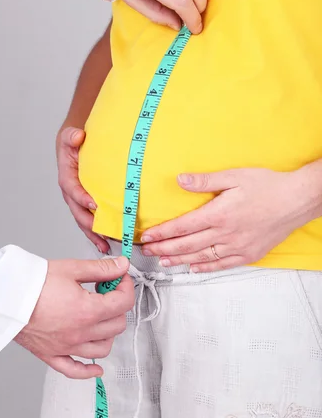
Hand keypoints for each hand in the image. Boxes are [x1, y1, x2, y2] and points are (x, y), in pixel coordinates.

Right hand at [15, 256, 133, 377]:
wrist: (4, 296)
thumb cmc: (32, 282)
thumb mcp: (71, 268)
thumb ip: (101, 269)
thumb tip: (121, 265)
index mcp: (88, 311)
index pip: (123, 302)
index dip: (126, 286)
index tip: (120, 277)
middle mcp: (80, 333)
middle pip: (117, 325)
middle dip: (118, 306)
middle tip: (107, 291)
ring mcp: (67, 347)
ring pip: (103, 348)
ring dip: (108, 332)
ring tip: (100, 316)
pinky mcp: (52, 355)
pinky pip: (75, 370)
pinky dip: (89, 371)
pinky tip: (96, 368)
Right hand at [56, 126, 108, 253]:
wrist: (73, 147)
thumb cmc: (72, 143)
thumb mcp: (69, 136)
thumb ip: (71, 136)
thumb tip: (78, 136)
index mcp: (67, 177)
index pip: (72, 189)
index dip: (81, 197)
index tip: (94, 204)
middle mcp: (71, 193)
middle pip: (78, 212)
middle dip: (89, 224)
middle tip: (102, 232)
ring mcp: (78, 202)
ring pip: (84, 221)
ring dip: (94, 234)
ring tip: (106, 245)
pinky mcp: (86, 205)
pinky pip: (91, 221)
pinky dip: (98, 233)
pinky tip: (108, 243)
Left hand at [141, 166, 321, 271]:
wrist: (296, 200)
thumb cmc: (266, 185)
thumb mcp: (234, 176)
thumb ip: (205, 181)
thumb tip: (180, 180)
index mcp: (218, 214)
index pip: (182, 227)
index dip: (162, 233)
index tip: (146, 236)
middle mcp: (225, 234)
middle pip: (187, 245)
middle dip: (164, 248)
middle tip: (147, 251)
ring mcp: (237, 247)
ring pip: (202, 257)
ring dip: (180, 260)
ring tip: (163, 261)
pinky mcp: (249, 254)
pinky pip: (222, 265)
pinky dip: (205, 268)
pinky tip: (193, 268)